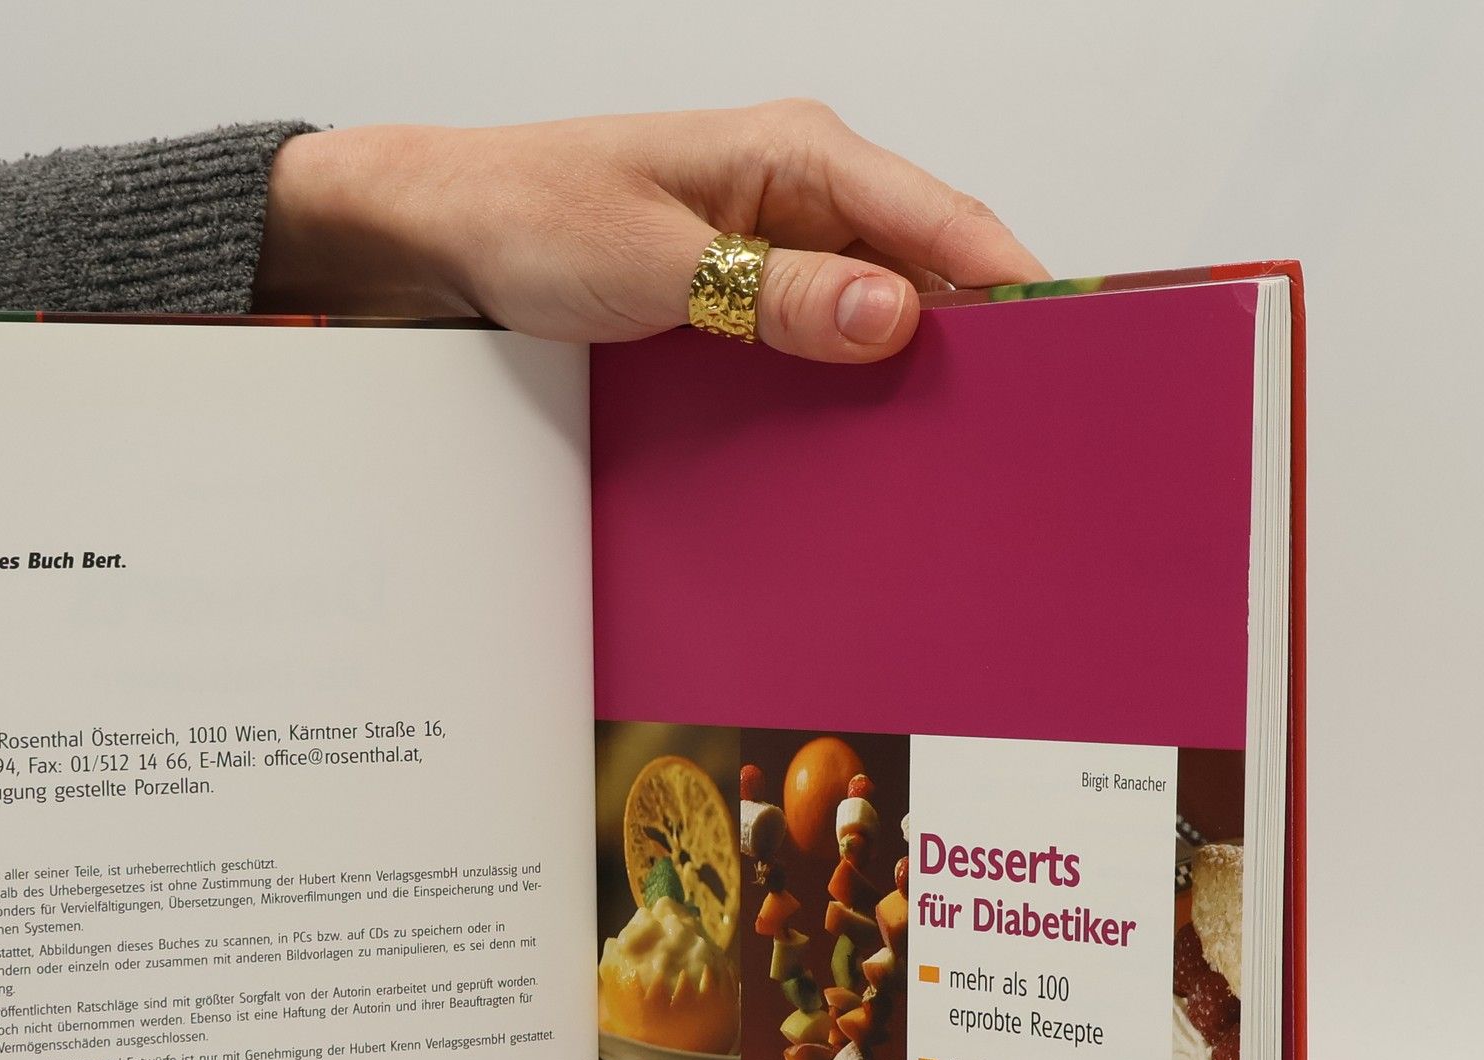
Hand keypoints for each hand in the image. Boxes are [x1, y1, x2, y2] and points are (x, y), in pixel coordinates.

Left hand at [256, 102, 1046, 363]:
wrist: (452, 231)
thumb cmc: (537, 219)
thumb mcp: (657, 266)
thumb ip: (774, 294)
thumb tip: (893, 316)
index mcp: (798, 152)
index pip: (944, 220)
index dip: (1015, 289)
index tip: (1065, 358)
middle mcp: (801, 187)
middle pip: (925, 268)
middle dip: (967, 342)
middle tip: (1004, 430)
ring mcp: (775, 238)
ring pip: (875, 307)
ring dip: (901, 370)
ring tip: (938, 449)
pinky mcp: (744, 284)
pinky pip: (819, 329)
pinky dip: (842, 377)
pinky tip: (853, 434)